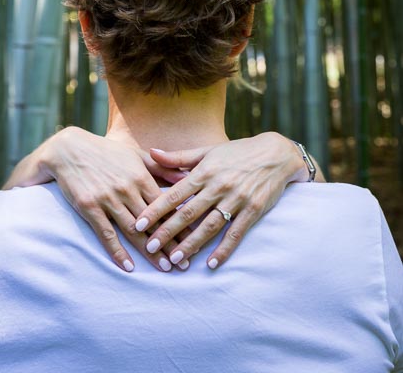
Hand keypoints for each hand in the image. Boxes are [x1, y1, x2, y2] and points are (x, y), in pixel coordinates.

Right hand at [3, 126, 187, 272]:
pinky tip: (129, 266)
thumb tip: (187, 176)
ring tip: (164, 267)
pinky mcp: (89, 207)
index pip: (165, 206)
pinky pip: (106, 234)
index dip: (180, 225)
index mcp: (140, 176)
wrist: (69, 150)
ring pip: (133, 230)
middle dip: (170, 243)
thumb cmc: (106, 152)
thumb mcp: (135, 155)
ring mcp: (108, 199)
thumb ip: (161, 167)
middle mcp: (126, 188)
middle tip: (184, 264)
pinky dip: (118, 251)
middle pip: (153, 221)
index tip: (194, 240)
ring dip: (150, 251)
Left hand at [134, 132, 315, 268]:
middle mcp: (218, 186)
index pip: (175, 194)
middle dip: (168, 231)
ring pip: (209, 226)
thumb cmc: (237, 153)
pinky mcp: (253, 211)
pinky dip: (223, 249)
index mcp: (204, 171)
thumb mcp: (207, 151)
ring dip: (191, 244)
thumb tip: (151, 153)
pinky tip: (211, 263)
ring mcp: (236, 199)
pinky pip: (236, 233)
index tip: (139, 223)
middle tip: (150, 247)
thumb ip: (178, 157)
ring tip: (174, 258)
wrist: (275, 154)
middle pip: (189, 212)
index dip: (156, 209)